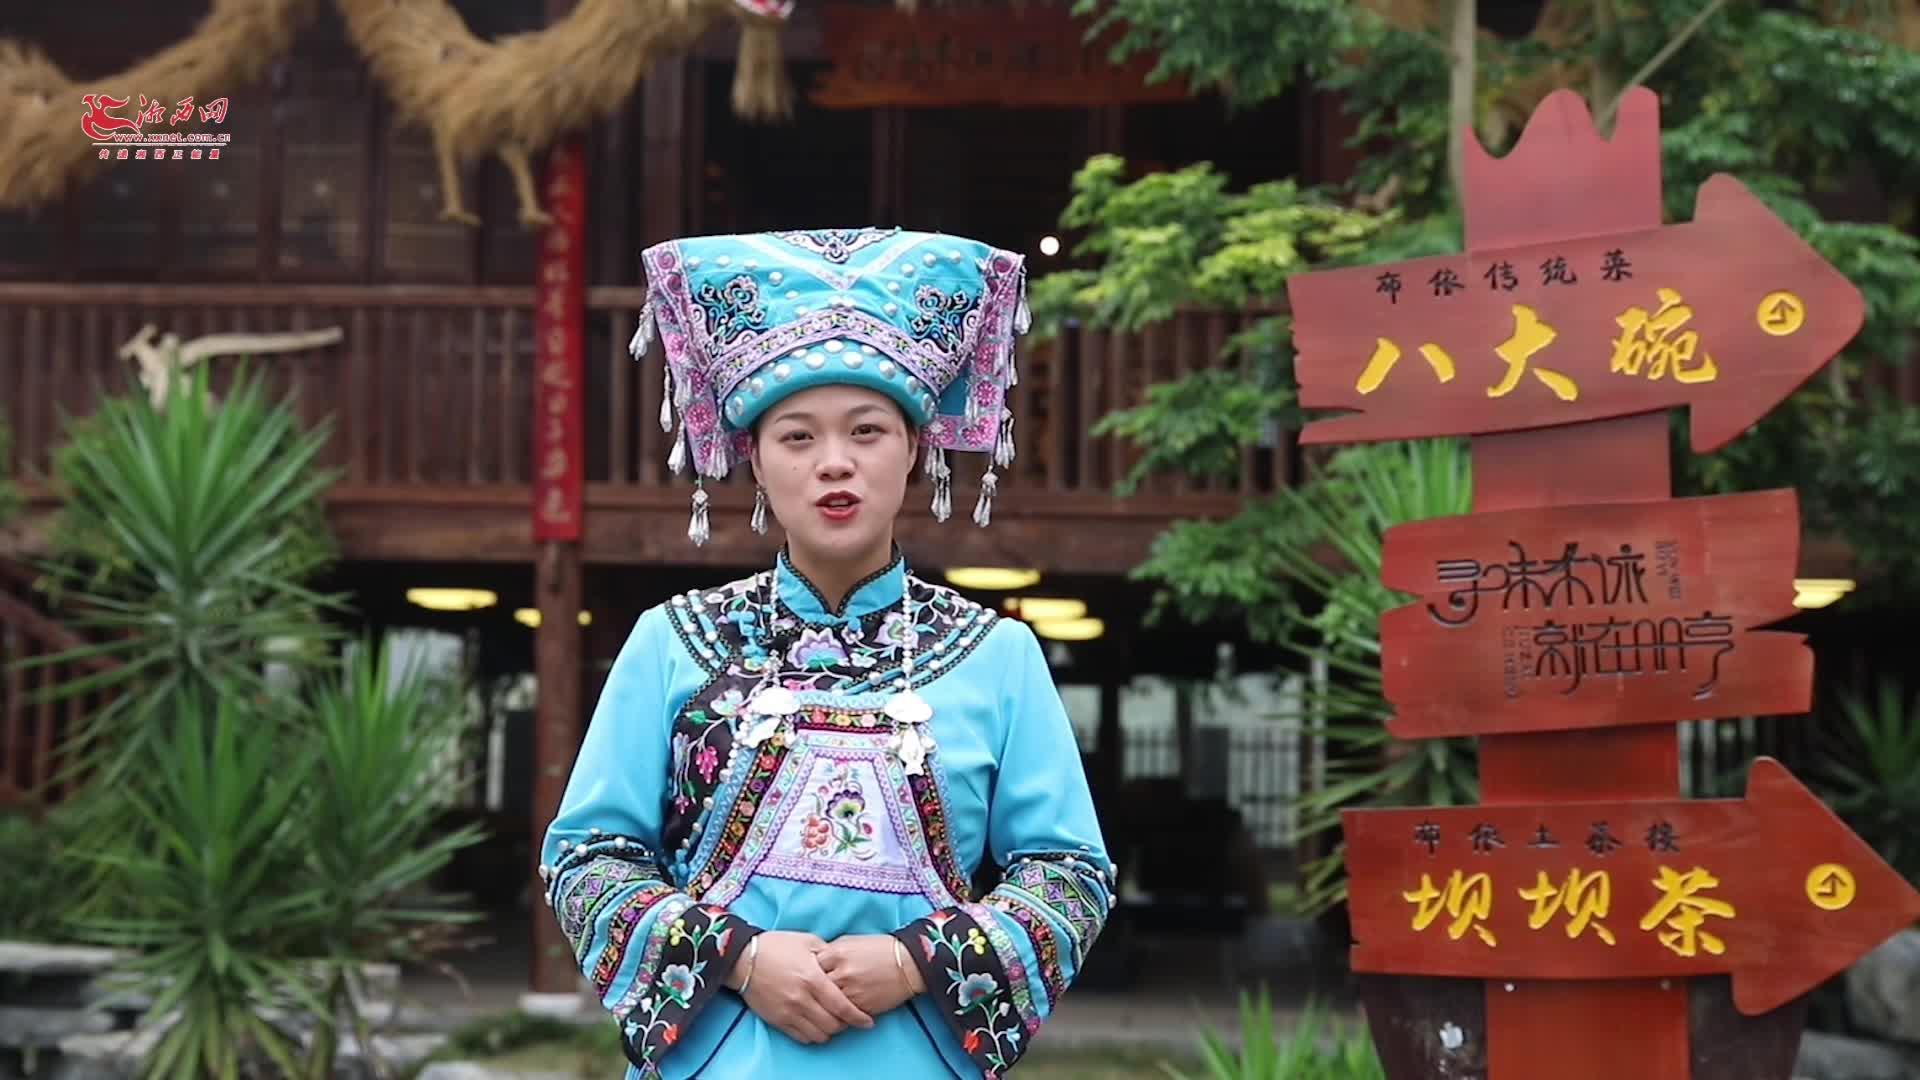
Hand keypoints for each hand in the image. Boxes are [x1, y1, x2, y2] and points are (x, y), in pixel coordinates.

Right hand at [729, 931, 873, 1043]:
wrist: (743, 959)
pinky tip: (816, 1025)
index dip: (858, 1018)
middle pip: (833, 1025)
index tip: (868, 1022)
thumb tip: (844, 964)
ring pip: (818, 1035)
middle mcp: (802, 999)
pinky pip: (801, 1037)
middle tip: (849, 1018)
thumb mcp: (808, 941)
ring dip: (830, 1032)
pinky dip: (813, 1035)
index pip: (842, 1007)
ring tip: (832, 1022)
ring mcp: (788, 1012)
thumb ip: (829, 954)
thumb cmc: (777, 946)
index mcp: (813, 979)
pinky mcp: (777, 1020)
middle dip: (845, 1025)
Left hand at [817, 934, 923, 1016]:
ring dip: (823, 1008)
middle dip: (812, 993)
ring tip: (821, 1008)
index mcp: (837, 953)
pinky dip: (838, 1016)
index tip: (806, 976)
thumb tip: (814, 963)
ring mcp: (851, 992)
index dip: (807, 972)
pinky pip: (842, 1016)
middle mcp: (841, 973)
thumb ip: (830, 952)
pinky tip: (837, 1014)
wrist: (908, 963)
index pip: (809, 966)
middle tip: (809, 996)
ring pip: (826, 1006)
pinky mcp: (861, 1007)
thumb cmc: (879, 949)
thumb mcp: (851, 941)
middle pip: (815, 989)